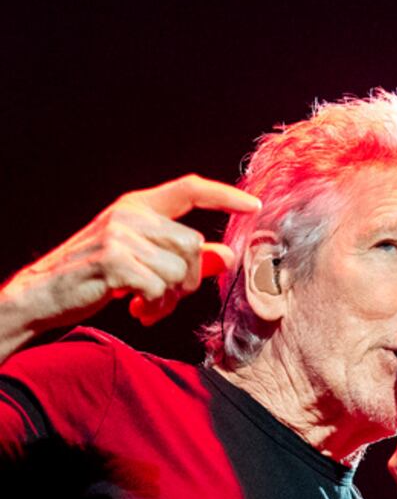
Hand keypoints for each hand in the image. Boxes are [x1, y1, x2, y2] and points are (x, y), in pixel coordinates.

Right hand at [3, 174, 260, 329]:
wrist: (41, 295)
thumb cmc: (96, 277)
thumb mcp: (143, 261)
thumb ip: (184, 256)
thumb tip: (228, 255)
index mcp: (138, 205)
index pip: (189, 189)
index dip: (224, 195)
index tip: (254, 204)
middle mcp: (130, 214)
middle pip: (195, 245)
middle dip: (189, 280)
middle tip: (165, 297)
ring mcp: (120, 235)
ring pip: (180, 270)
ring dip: (170, 298)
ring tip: (148, 305)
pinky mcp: (114, 261)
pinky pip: (160, 288)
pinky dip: (154, 306)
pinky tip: (136, 309)